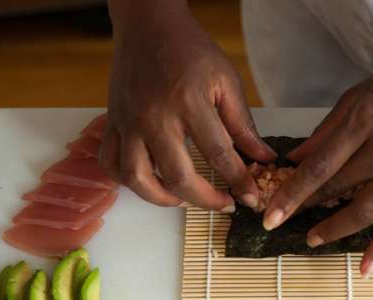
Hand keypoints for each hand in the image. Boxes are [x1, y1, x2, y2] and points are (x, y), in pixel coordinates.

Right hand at [101, 3, 274, 209]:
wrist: (148, 25)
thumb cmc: (190, 50)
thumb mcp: (226, 81)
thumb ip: (243, 124)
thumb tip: (262, 158)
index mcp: (189, 103)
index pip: (218, 155)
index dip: (239, 181)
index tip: (250, 197)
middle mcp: (154, 117)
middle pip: (178, 177)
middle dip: (205, 200)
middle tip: (223, 202)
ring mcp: (128, 122)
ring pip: (138, 178)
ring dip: (163, 199)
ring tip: (184, 200)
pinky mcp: (113, 122)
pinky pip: (110, 163)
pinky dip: (127, 182)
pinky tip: (149, 182)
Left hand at [262, 0, 372, 277]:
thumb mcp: (361, 93)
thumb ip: (327, 128)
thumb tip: (295, 158)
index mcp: (363, 123)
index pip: (319, 166)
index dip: (292, 193)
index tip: (270, 214)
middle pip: (336, 189)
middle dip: (305, 209)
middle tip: (282, 224)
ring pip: (364, 211)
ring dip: (335, 230)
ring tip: (312, 240)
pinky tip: (365, 269)